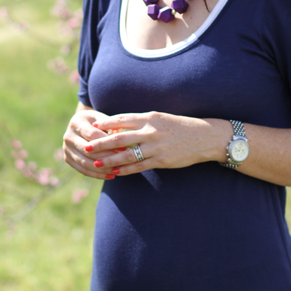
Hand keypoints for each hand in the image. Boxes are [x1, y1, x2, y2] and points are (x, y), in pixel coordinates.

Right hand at [63, 108, 121, 179]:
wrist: (83, 124)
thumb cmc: (98, 121)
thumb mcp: (103, 118)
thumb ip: (110, 126)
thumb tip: (120, 136)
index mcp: (76, 122)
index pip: (92, 134)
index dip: (108, 141)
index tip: (123, 147)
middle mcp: (68, 136)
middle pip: (87, 150)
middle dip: (105, 157)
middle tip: (121, 161)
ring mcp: (66, 149)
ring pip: (85, 162)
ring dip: (102, 168)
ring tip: (117, 170)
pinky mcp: (68, 159)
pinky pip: (83, 170)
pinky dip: (97, 174)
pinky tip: (110, 176)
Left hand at [80, 111, 230, 175]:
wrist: (204, 137)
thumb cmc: (181, 126)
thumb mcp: (161, 119)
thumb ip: (142, 122)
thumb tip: (121, 128)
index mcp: (150, 117)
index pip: (122, 120)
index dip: (105, 125)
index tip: (93, 128)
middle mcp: (151, 132)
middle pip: (119, 139)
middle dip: (100, 144)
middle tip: (86, 147)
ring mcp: (155, 147)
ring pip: (126, 155)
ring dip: (109, 160)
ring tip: (96, 163)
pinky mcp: (161, 161)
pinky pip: (139, 167)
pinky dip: (125, 170)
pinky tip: (115, 173)